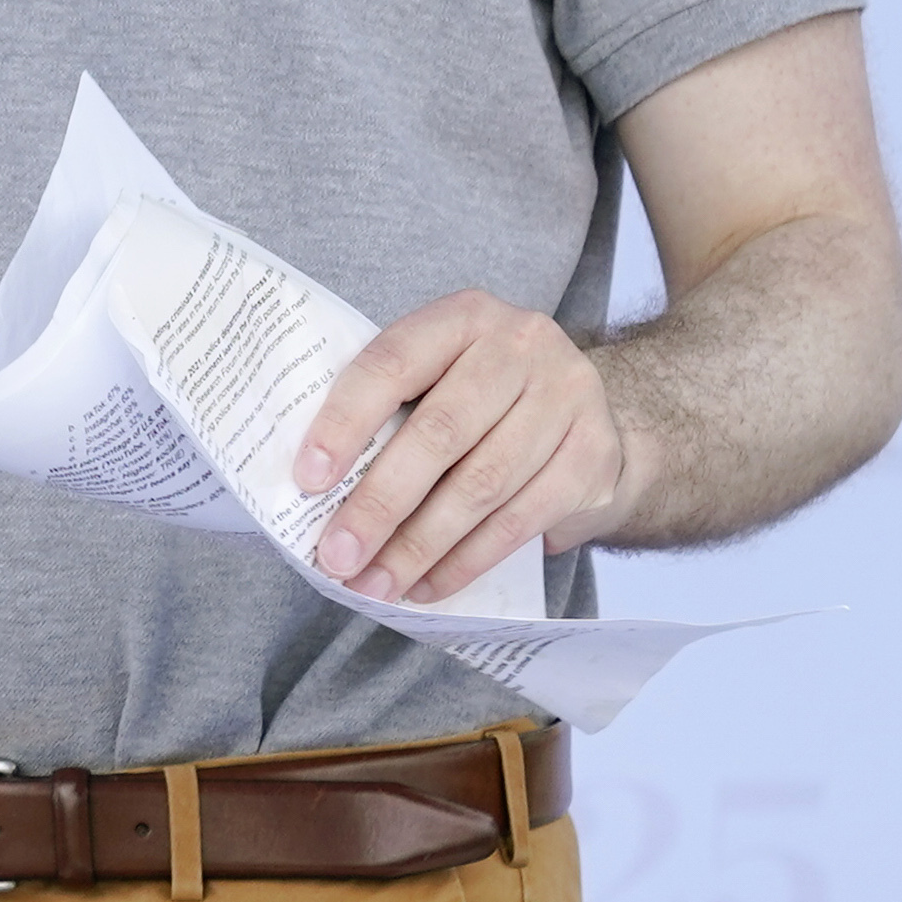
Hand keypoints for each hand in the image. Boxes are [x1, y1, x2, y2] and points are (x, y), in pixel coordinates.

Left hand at [295, 291, 629, 603]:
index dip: (346, 422)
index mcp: (463, 316)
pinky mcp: (594, 453)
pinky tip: (428, 585)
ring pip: (481, 486)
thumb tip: (312, 490)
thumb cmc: (483, 399)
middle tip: (337, 556)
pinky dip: (467, 560)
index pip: (393, 363)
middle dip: (380, 504)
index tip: (308, 479)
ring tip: (375, 584)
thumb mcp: (438, 378)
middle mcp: (521, 345)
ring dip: (419, 546)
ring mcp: (567, 396)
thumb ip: (386, 412)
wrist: (590, 413)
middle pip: (440, 433)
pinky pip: (521, 519)